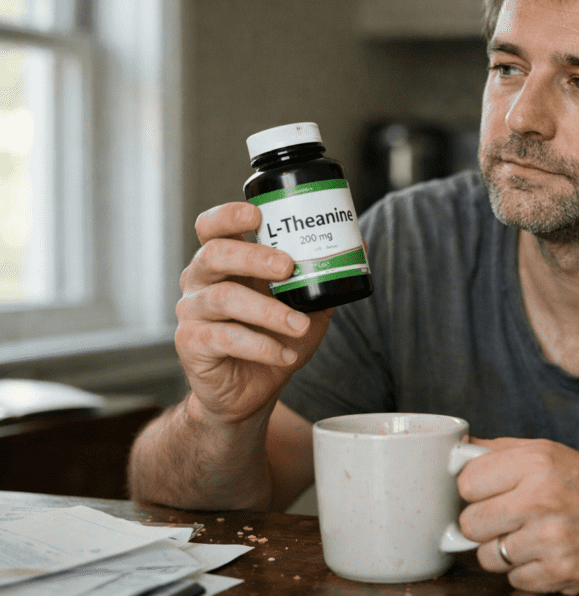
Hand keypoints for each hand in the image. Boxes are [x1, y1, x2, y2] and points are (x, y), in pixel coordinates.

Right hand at [175, 202, 333, 423]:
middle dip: (253, 257)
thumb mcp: (304, 304)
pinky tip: (285, 353)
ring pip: (223, 298)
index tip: (257, 215)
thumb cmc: (274, 338)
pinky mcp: (192, 344)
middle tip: (288, 266)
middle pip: (214, 254)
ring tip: (299, 325)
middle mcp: (201, 281)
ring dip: (268, 311)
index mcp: (224, 262)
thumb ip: (322, 276)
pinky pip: (225, 338)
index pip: (212, 227)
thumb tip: (359, 244)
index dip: (228, 216)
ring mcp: (192, 312)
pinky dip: (261, 346)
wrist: (252, 391)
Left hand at [457, 438, 578, 593]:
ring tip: (531, 538)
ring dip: (504, 552)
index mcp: (536, 462)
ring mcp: (552, 539)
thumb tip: (453, 450)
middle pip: (469, 523)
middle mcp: (542, 498)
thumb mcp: (548, 453)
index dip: (473, 491)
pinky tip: (547, 555)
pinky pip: (513, 580)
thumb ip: (499, 451)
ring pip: (487, 557)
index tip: (487, 494)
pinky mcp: (561, 573)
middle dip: (483, 525)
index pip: (466, 481)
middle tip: (507, 520)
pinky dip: (526, 572)